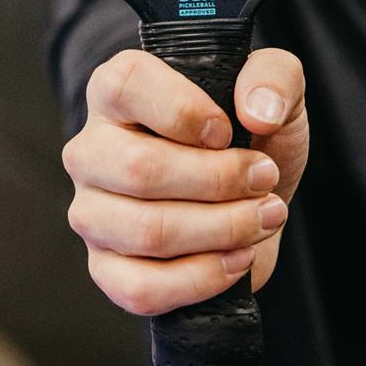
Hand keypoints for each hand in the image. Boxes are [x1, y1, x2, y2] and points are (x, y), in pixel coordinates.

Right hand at [62, 45, 308, 315]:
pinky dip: (202, 278)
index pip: (127, 86)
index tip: (227, 130)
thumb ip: (274, 76)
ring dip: (222, 229)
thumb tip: (255, 110)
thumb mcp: (275, 87)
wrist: (251, 194)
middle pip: (139, 169)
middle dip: (219, 180)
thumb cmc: (248, 131)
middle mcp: (91, 149)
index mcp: (116, 89)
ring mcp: (91, 212)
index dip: (184, 112)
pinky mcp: (105, 268)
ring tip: (262, 216)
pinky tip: (238, 258)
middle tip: (264, 179)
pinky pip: (141, 288)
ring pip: (146, 231)